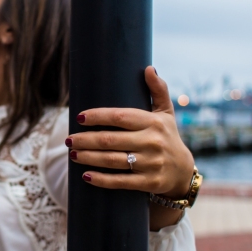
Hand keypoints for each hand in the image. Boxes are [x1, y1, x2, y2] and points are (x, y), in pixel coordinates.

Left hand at [67, 66, 194, 198]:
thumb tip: (149, 68)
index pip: (120, 117)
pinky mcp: (148, 182)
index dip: (98, 116)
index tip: (79, 117)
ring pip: (112, 160)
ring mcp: (151, 164)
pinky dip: (101, 179)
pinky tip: (85, 175)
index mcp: (154, 122)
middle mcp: (152, 142)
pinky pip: (120, 182)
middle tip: (69, 139)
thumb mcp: (166, 113)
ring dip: (88, 157)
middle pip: (111, 140)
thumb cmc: (167, 136)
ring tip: (72, 153)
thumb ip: (158, 90)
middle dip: (86, 139)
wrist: (182, 171)